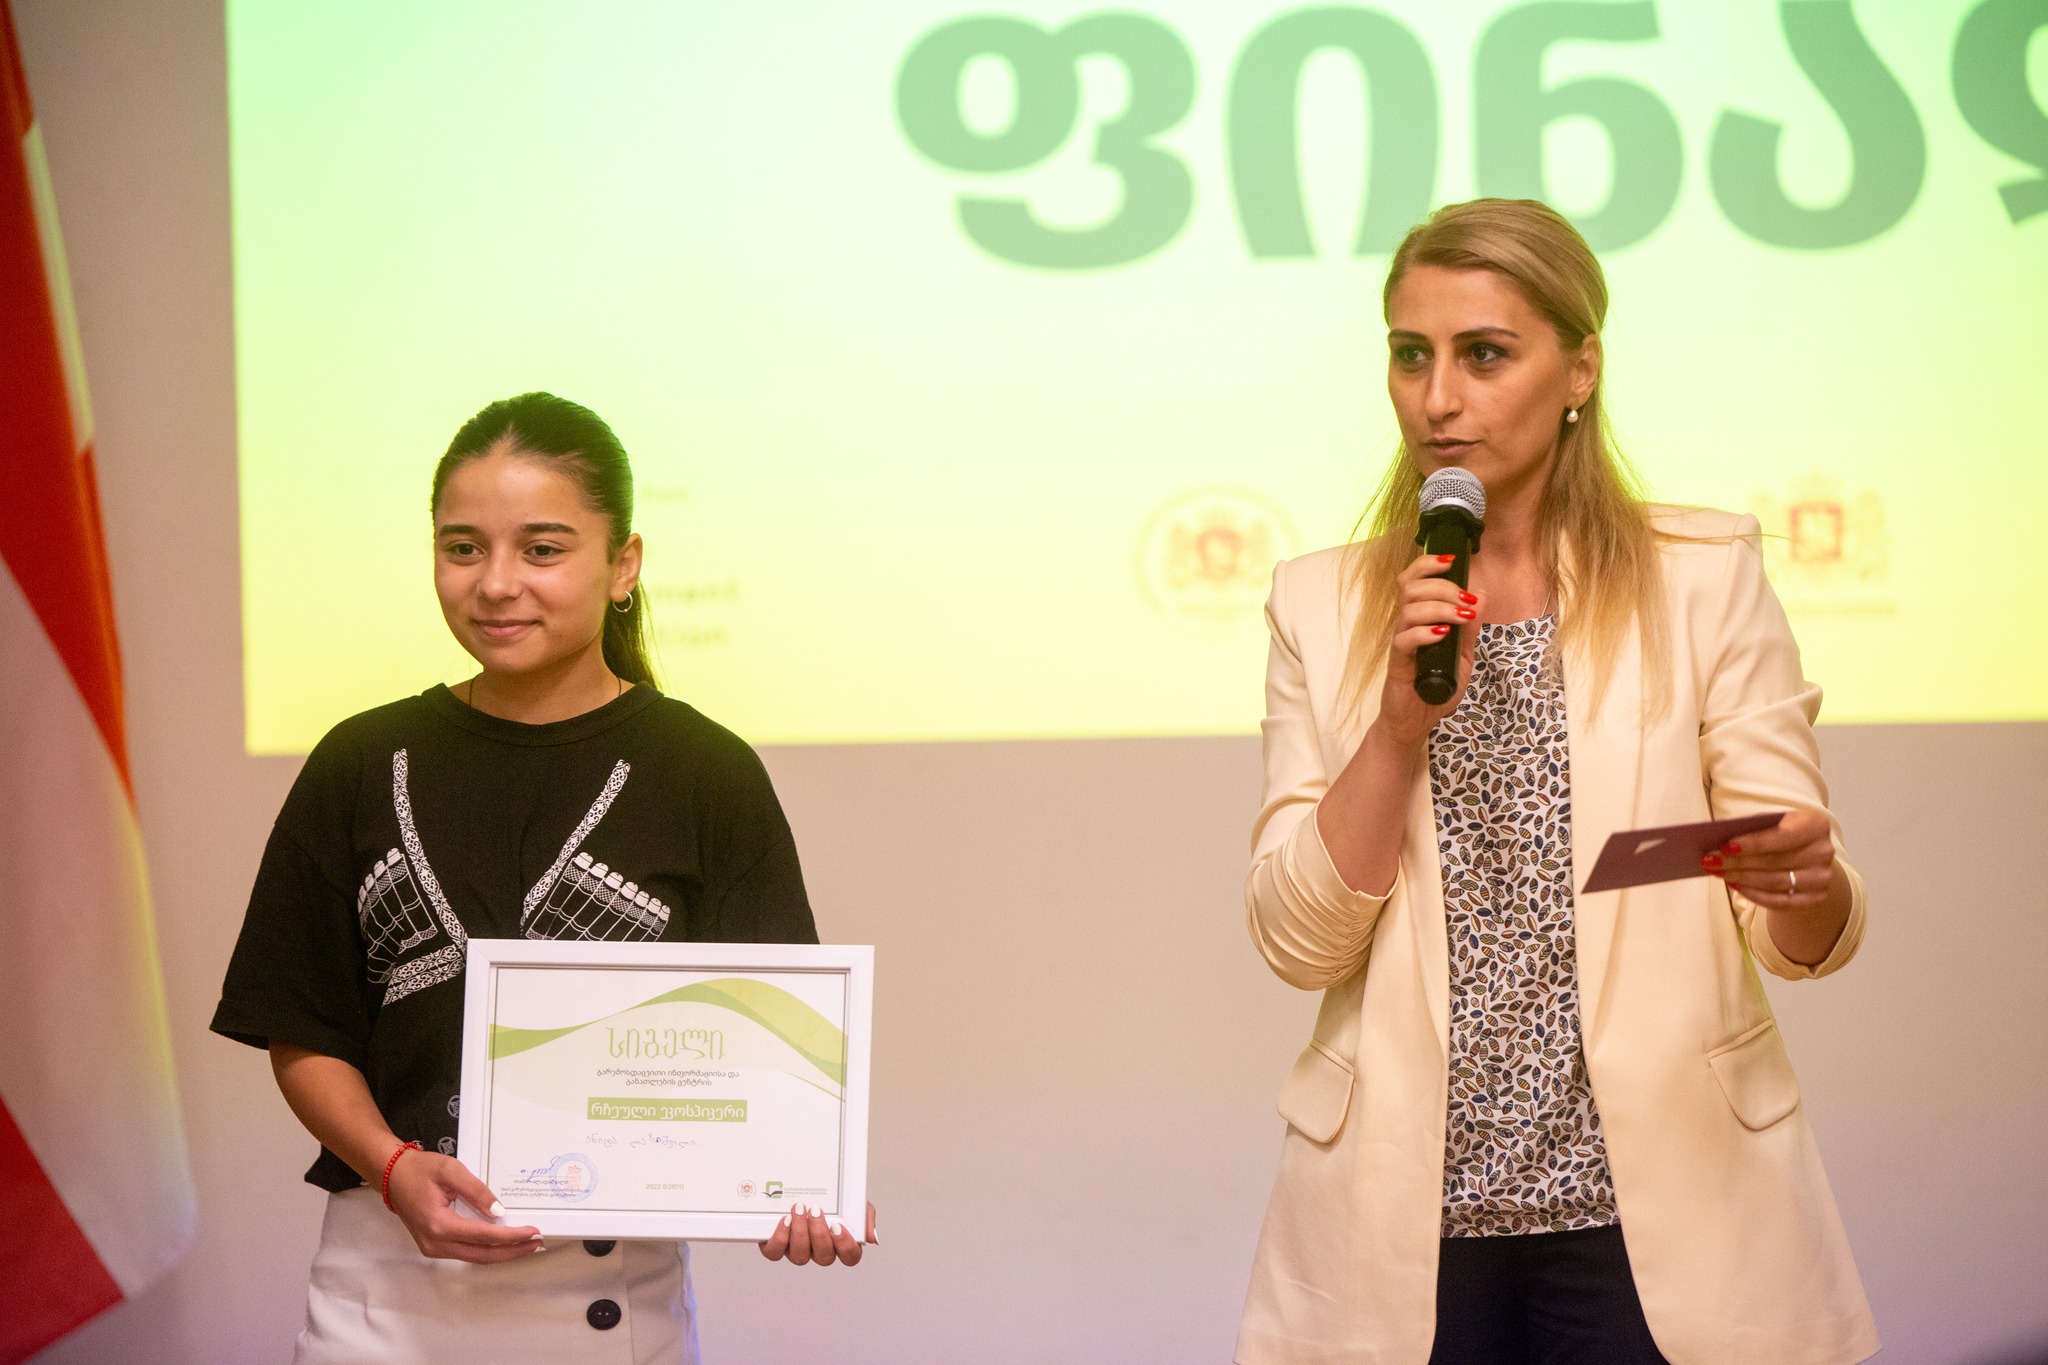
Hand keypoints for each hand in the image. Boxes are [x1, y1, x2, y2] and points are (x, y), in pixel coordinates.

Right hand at [384, 1147, 542, 1263]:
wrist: (392, 1176)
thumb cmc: (420, 1170)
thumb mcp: (451, 1171)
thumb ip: (476, 1191)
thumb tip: (498, 1211)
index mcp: (439, 1225)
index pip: (484, 1236)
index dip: (511, 1236)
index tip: (533, 1232)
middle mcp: (435, 1243)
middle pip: (482, 1255)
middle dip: (513, 1251)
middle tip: (538, 1243)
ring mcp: (433, 1248)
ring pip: (475, 1257)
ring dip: (502, 1252)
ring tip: (526, 1244)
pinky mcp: (434, 1246)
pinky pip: (466, 1252)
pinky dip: (487, 1249)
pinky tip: (503, 1242)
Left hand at [758, 1202, 876, 1266]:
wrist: (797, 1187)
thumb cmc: (830, 1199)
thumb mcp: (852, 1201)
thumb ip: (864, 1216)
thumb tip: (871, 1238)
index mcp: (840, 1243)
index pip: (850, 1257)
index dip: (845, 1246)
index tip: (839, 1226)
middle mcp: (819, 1251)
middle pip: (824, 1257)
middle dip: (820, 1234)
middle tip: (816, 1211)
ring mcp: (798, 1250)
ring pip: (800, 1256)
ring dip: (800, 1233)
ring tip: (799, 1210)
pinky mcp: (777, 1246)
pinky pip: (776, 1253)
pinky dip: (780, 1238)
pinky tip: (784, 1220)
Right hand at [1374, 552, 1483, 746]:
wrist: (1415, 722)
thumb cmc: (1435, 689)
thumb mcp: (1464, 656)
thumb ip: (1471, 629)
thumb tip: (1481, 595)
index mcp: (1420, 618)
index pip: (1415, 580)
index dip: (1428, 564)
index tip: (1452, 561)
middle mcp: (1407, 626)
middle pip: (1411, 587)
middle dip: (1442, 585)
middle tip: (1464, 599)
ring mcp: (1401, 643)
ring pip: (1409, 609)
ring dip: (1439, 606)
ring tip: (1460, 617)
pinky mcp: (1398, 663)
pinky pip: (1404, 639)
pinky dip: (1425, 633)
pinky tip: (1442, 635)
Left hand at [1701, 809, 1835, 911]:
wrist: (1809, 855)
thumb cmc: (1784, 834)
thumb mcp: (1775, 822)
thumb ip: (1754, 828)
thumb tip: (1720, 842)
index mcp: (1816, 825)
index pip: (1782, 836)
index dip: (1753, 843)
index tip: (1725, 846)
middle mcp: (1823, 852)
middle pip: (1774, 861)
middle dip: (1737, 862)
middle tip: (1710, 861)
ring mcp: (1822, 878)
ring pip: (1774, 882)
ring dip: (1741, 878)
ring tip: (1718, 873)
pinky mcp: (1816, 899)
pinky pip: (1780, 901)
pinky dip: (1755, 895)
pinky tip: (1735, 886)